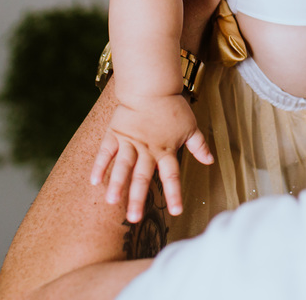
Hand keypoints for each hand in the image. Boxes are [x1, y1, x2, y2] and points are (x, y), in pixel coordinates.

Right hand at [90, 93, 212, 222]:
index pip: (171, 176)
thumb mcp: (191, 126)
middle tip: (134, 219)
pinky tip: (94, 181)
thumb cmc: (172, 107)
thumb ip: (199, 146)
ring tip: (112, 202)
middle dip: (138, 199)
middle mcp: (147, 150)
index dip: (174, 194)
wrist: (150, 87)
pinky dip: (99, 166)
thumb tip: (210, 162)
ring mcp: (129, 142)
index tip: (176, 211)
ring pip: (123, 167)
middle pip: (142, 177)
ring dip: (117, 185)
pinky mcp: (115, 134)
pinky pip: (106, 152)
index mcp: (166, 150)